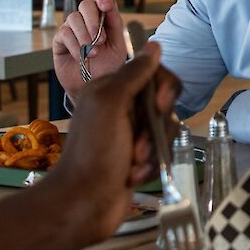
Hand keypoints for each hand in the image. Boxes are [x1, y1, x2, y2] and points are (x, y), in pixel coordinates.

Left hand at [43, 42, 180, 245]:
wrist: (83, 204)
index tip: (158, 106)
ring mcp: (131, 133)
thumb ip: (133, 74)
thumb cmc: (94, 153)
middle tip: (138, 144)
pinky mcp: (139, 156)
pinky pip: (162, 150)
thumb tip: (155, 45)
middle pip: (164, 102)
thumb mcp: (111, 104)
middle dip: (157, 126)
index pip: (154, 72)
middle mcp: (122, 107)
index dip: (163, 88)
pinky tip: (133, 176)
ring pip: (166, 128)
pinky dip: (151, 164)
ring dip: (153, 148)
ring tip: (134, 165)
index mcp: (111, 90)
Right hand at [51, 0, 126, 99]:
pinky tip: (82, 56)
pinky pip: (64, 34)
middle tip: (100, 39)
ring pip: (73, 18)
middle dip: (93, 20)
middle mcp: (87, 20)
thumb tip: (111, 5)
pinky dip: (75, 45)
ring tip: (94, 52)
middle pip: (85, 4)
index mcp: (104, 17)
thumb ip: (115, 25)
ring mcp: (72, 29)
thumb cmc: (108, 66)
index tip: (106, 5)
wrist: (94, 87)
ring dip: (85, 36)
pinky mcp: (60, 40)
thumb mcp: (118, 46)